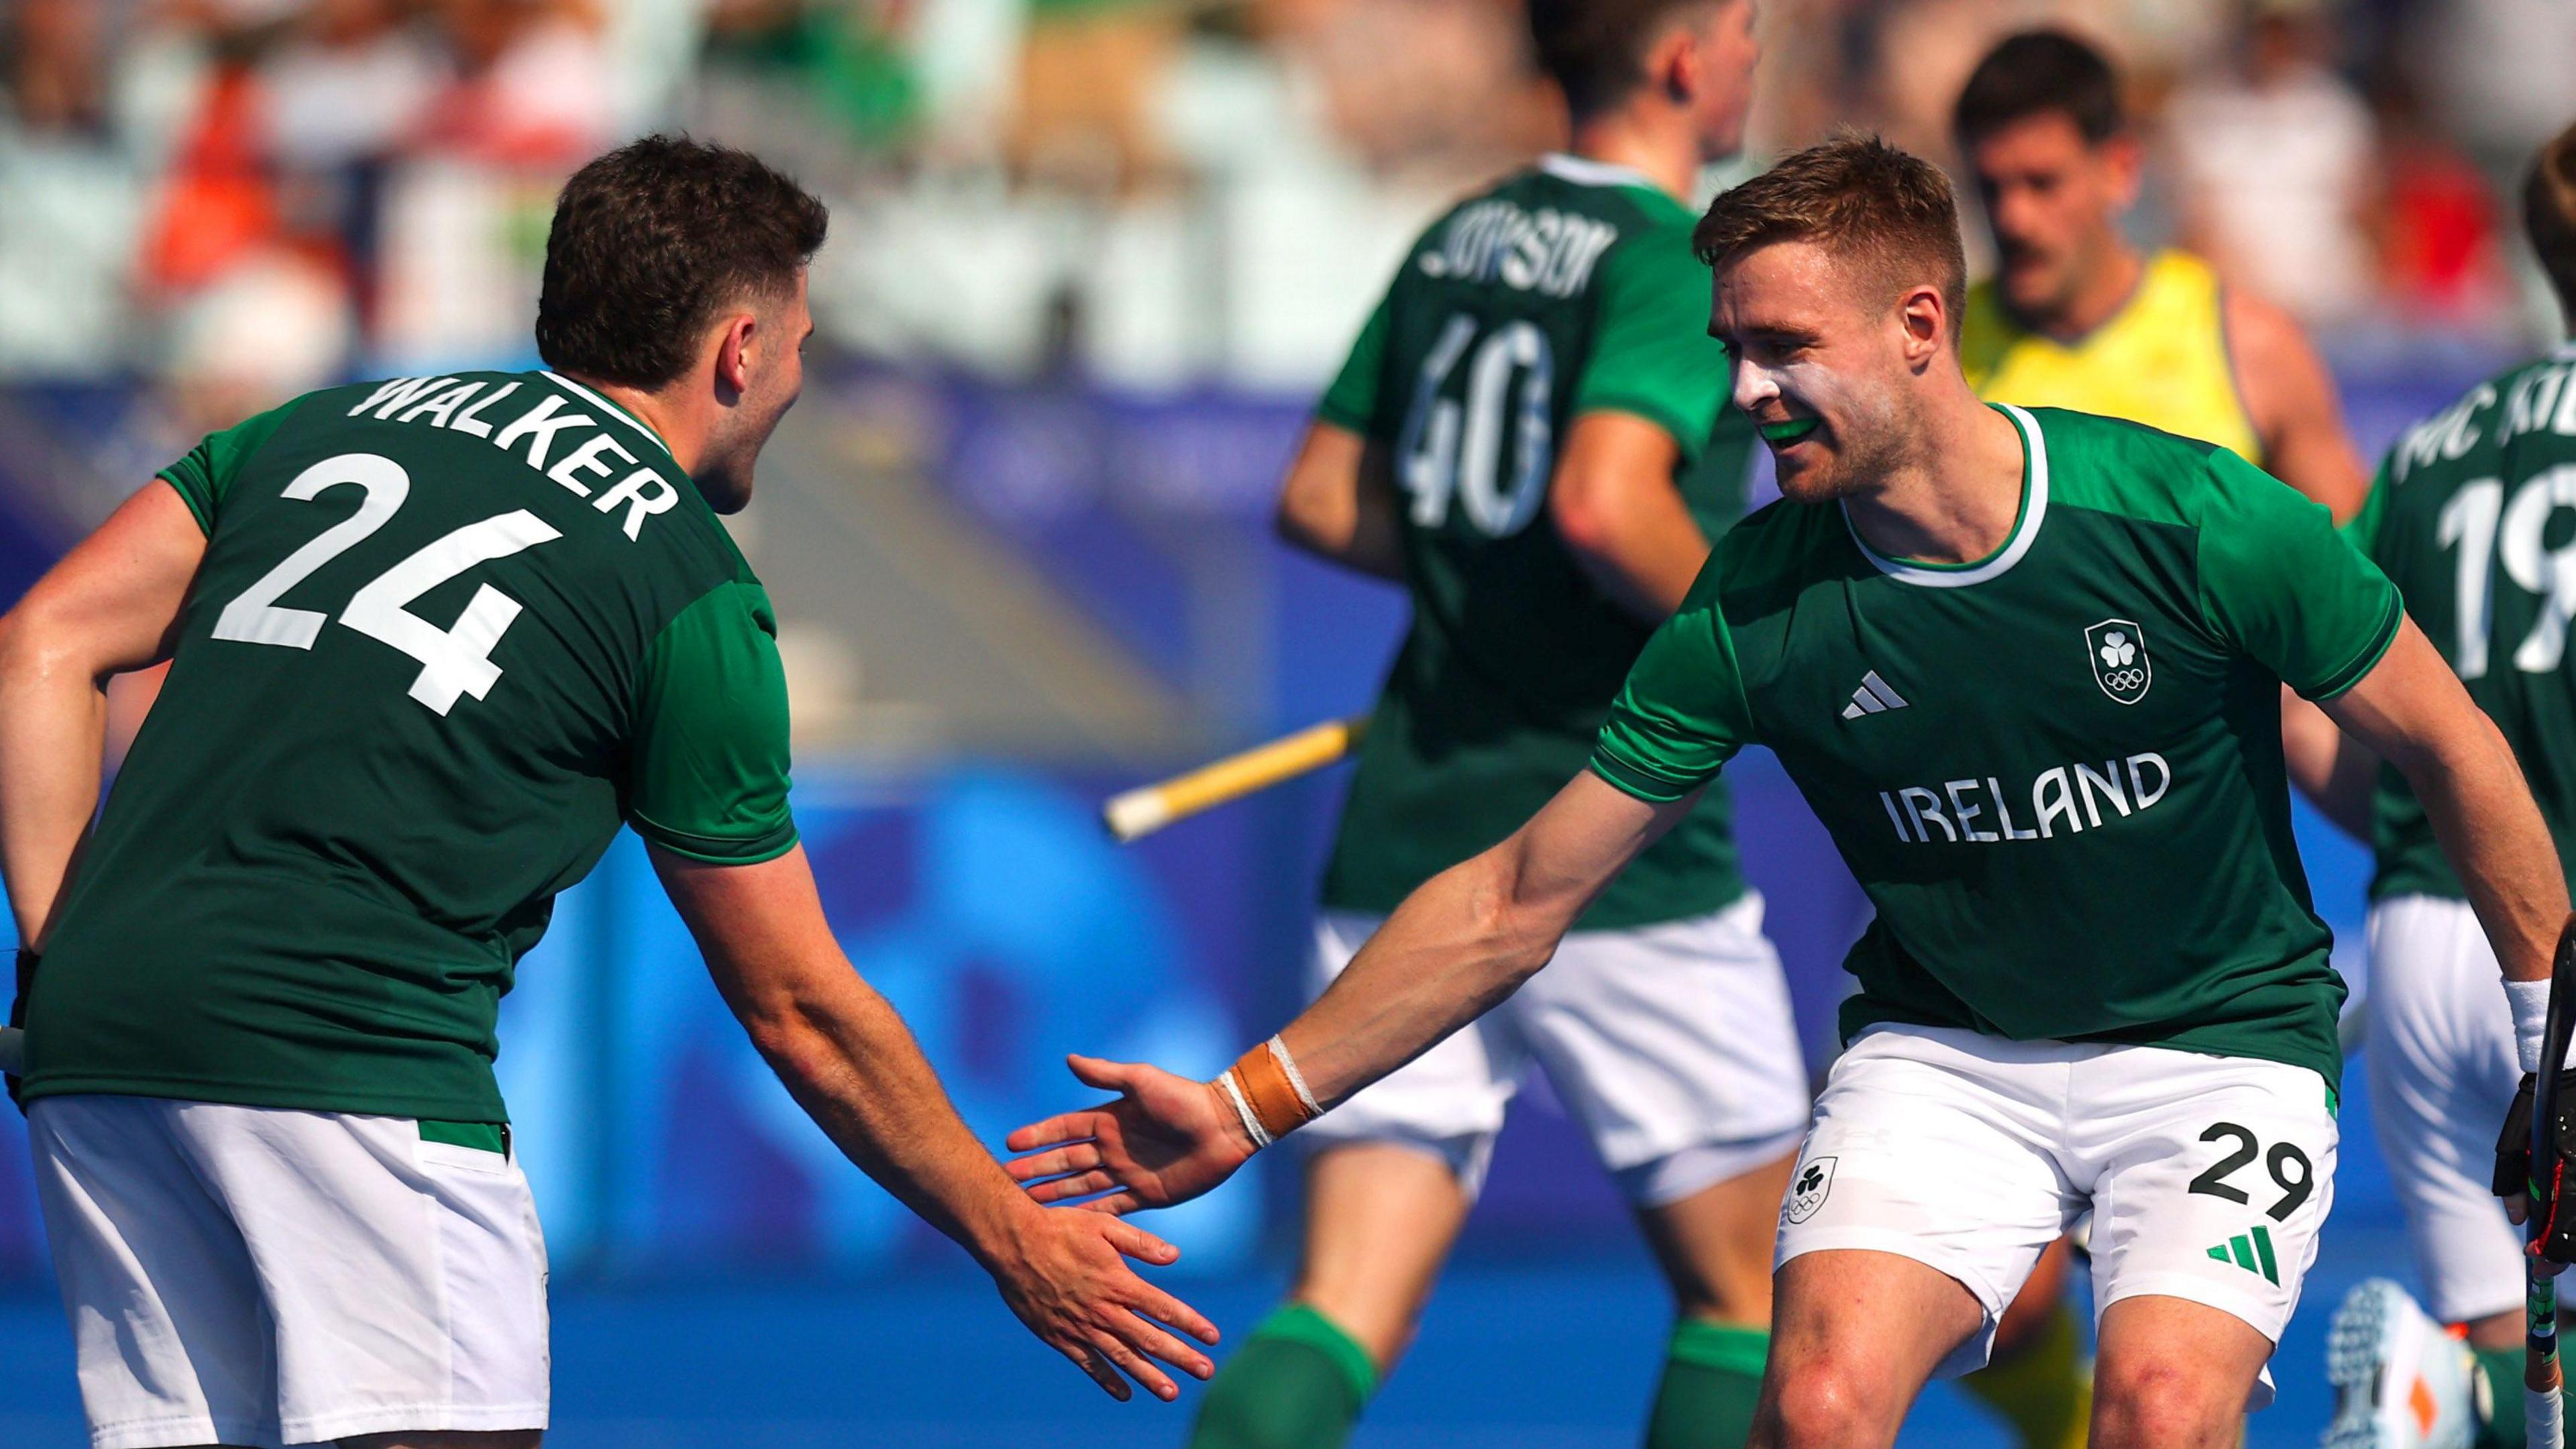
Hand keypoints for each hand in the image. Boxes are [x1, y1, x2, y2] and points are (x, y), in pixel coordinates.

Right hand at [983, 1199, 1219, 1400]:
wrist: (1013, 1244)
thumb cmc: (1060, 1227)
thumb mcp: (1103, 1225)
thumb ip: (1140, 1243)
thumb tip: (1175, 1256)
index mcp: (1118, 1281)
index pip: (1164, 1308)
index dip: (1191, 1323)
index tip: (1213, 1337)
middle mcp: (1103, 1309)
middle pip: (1149, 1339)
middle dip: (1181, 1357)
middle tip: (1206, 1371)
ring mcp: (1081, 1327)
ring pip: (1122, 1357)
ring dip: (1149, 1377)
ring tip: (1172, 1393)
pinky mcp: (1061, 1337)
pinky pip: (1088, 1364)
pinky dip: (1107, 1380)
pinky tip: (1125, 1394)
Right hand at [1004, 1054, 1258, 1213]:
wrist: (1224, 1125)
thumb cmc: (1184, 1098)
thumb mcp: (1142, 1081)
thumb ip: (1105, 1075)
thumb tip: (1068, 1060)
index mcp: (1110, 1119)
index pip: (1065, 1128)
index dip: (1039, 1135)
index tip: (1009, 1143)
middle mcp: (1114, 1147)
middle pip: (1067, 1160)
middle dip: (1038, 1169)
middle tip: (1007, 1180)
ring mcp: (1128, 1172)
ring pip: (1082, 1185)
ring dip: (1056, 1193)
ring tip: (1028, 1202)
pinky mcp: (1147, 1195)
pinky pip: (1112, 1208)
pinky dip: (1090, 1216)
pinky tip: (1068, 1225)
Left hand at [2497, 1068, 2575, 1269]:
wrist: (2571, 1071)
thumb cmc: (2540, 1106)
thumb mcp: (2516, 1141)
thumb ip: (2513, 1181)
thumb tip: (2519, 1220)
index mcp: (2565, 1167)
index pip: (2563, 1230)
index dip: (2552, 1256)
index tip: (2537, 1264)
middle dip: (2565, 1253)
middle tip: (2546, 1263)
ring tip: (2557, 1243)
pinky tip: (2569, 1220)